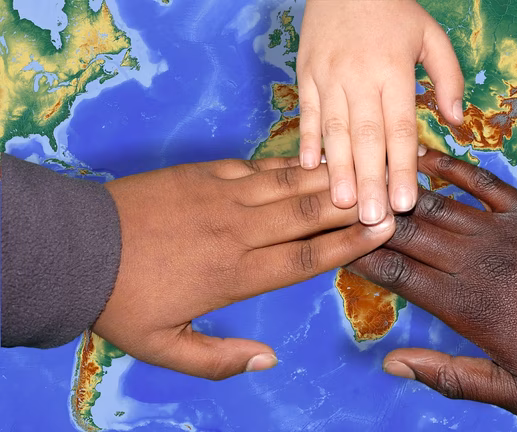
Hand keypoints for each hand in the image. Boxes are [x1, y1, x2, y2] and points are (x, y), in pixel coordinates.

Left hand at [94, 158, 394, 379]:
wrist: (77, 248)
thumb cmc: (122, 302)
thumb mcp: (165, 347)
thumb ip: (219, 359)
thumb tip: (268, 360)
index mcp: (235, 275)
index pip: (306, 258)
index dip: (349, 244)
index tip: (383, 230)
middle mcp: (238, 233)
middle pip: (308, 215)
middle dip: (354, 204)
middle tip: (391, 193)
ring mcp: (222, 197)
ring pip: (289, 185)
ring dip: (330, 179)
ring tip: (365, 171)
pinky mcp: (205, 174)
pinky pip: (257, 166)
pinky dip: (289, 165)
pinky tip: (311, 161)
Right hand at [297, 0, 463, 223]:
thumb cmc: (393, 9)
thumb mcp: (432, 35)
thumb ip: (448, 77)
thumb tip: (457, 120)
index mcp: (394, 71)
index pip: (400, 129)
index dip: (402, 168)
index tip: (404, 203)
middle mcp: (359, 77)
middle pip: (366, 138)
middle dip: (370, 181)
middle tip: (371, 218)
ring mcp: (328, 76)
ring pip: (333, 131)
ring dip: (338, 169)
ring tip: (342, 204)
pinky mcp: (306, 74)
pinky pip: (306, 112)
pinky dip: (306, 140)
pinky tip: (308, 169)